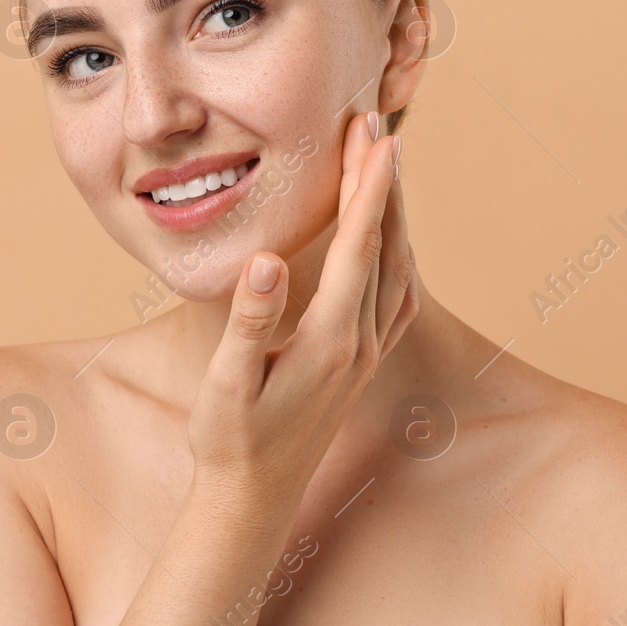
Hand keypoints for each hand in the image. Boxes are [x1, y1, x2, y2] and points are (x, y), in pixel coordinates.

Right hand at [187, 110, 418, 513]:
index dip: (367, 189)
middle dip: (381, 183)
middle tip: (372, 124)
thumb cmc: (230, 442)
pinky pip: (397, 295)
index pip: (358, 248)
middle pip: (385, 247)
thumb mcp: (227, 384)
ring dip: (392, 213)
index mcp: (329, 341)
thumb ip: (248, 320)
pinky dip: (395, 251)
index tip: (372, 137)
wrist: (255, 501)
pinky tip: (387, 237)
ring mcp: (366, 356)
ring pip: (398, 268)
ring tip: (379, 162)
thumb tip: (265, 260)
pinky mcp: (361, 365)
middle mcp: (360, 345)